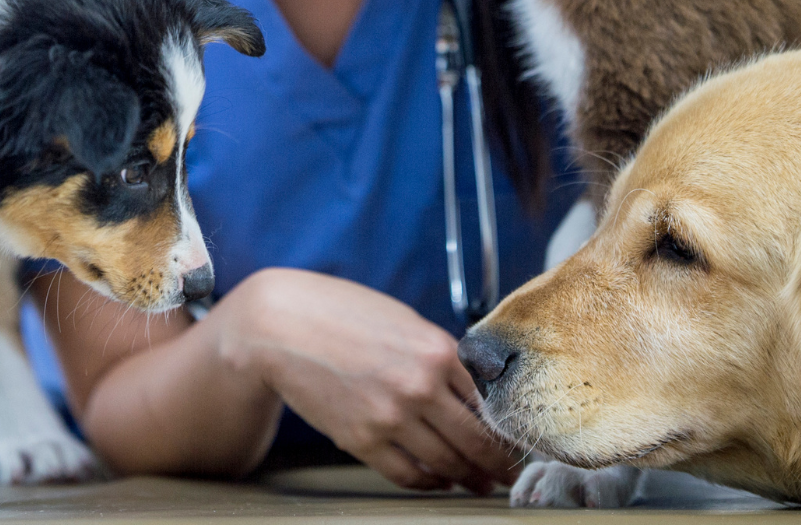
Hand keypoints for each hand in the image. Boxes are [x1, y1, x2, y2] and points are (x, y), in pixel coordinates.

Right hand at [217, 268, 520, 492]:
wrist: (280, 327)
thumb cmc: (342, 315)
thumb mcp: (404, 323)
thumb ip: (441, 355)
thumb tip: (476, 391)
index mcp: (438, 351)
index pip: (491, 402)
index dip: (511, 427)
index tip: (521, 441)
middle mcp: (420, 387)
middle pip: (477, 441)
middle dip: (501, 465)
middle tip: (513, 476)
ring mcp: (390, 418)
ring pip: (447, 464)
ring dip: (470, 479)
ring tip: (481, 484)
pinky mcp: (362, 440)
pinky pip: (408, 474)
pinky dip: (429, 483)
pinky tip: (438, 480)